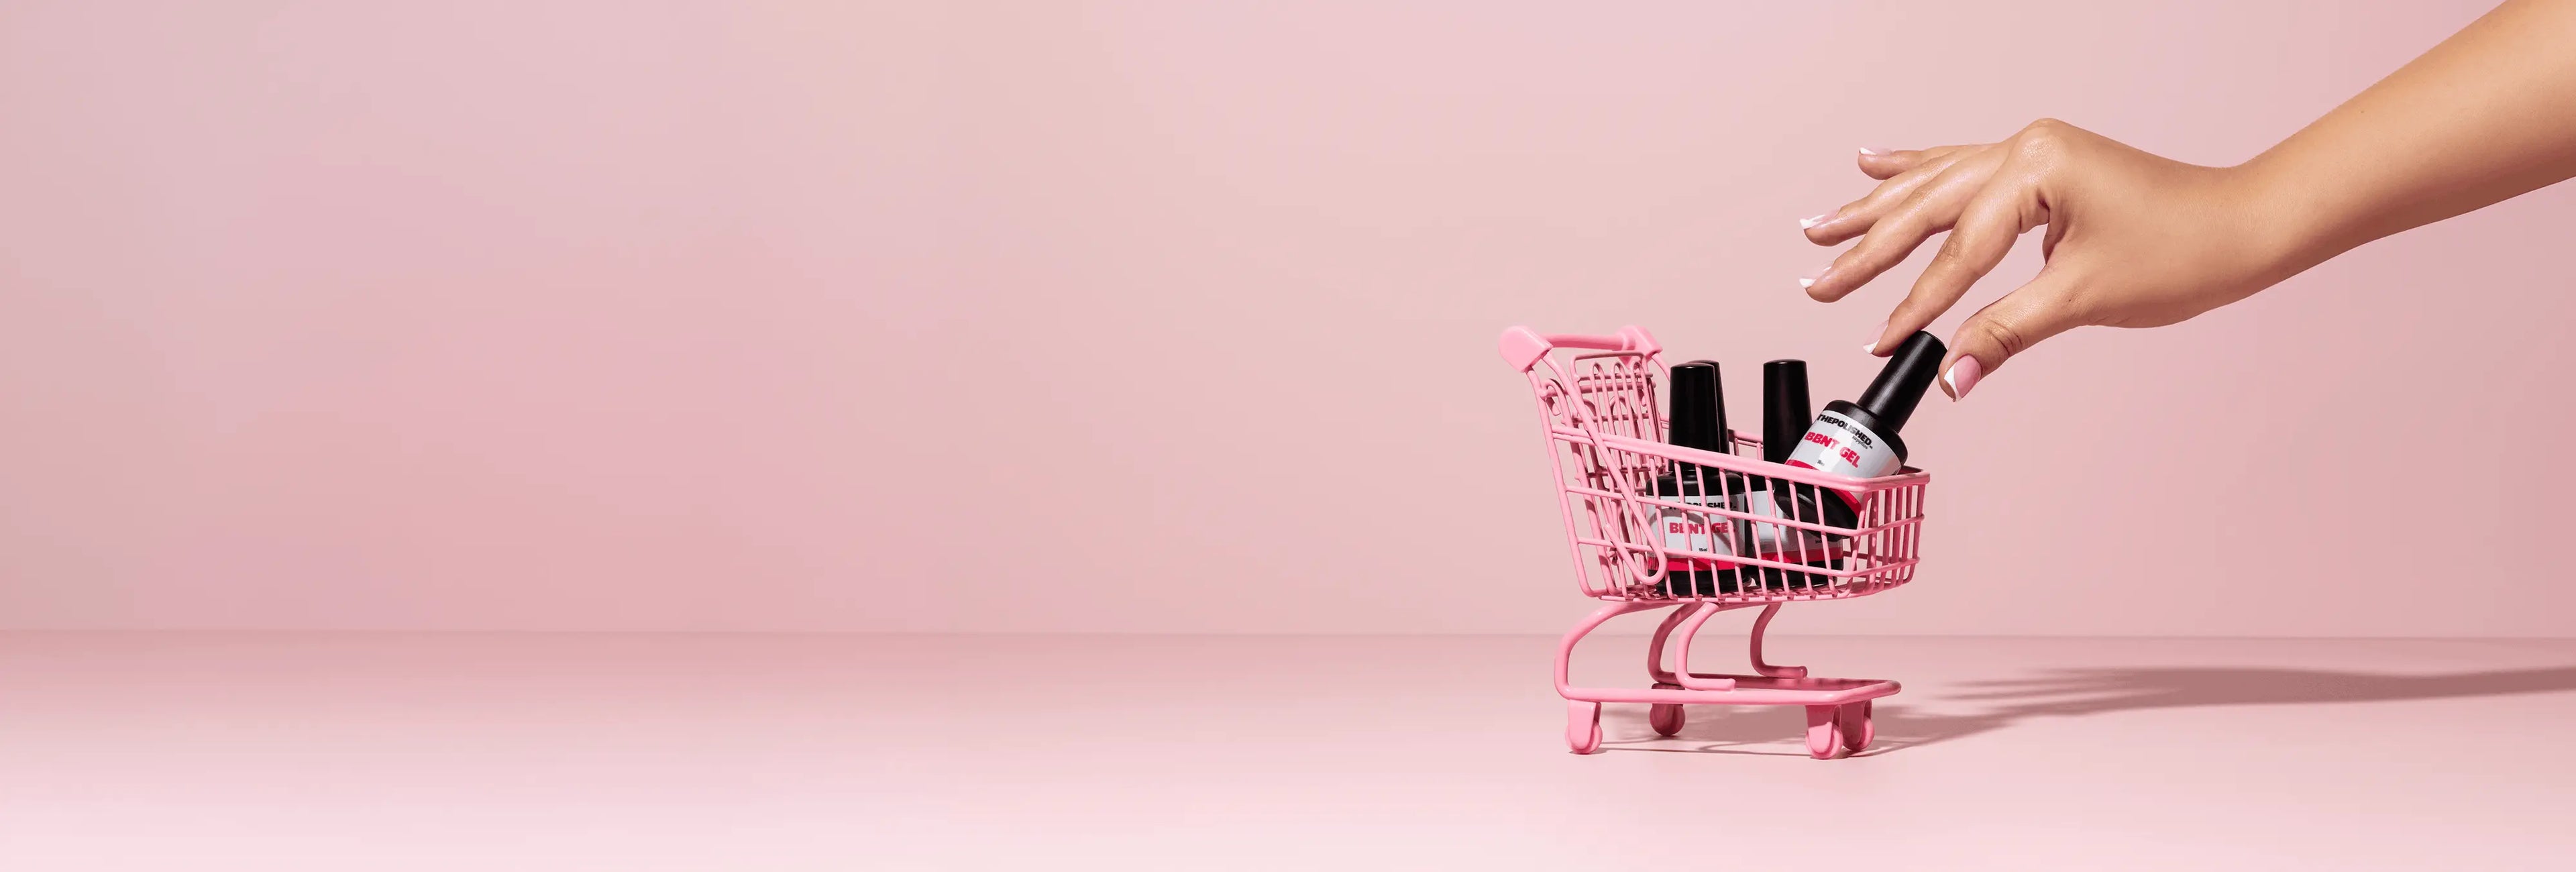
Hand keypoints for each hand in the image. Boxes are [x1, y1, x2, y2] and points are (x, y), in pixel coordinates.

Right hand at [1798, 120, 2299, 398]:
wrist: (2243, 225)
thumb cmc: (2183, 249)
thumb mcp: (2082, 297)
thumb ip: (2004, 333)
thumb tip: (1952, 376)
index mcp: (2036, 169)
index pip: (1958, 249)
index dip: (1915, 303)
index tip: (1881, 342)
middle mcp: (2027, 149)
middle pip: (1928, 206)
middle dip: (1869, 248)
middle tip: (1818, 282)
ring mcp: (2033, 152)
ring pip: (1935, 183)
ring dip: (1878, 208)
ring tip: (1822, 228)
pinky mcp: (2042, 165)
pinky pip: (1961, 167)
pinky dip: (1917, 170)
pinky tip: (1875, 161)